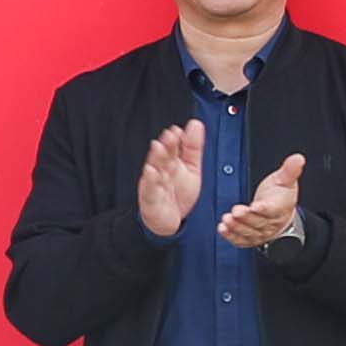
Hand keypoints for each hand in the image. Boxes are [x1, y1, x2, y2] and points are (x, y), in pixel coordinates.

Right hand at [138, 115, 205, 240]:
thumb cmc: (178, 193)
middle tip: (170, 135)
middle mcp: (161, 172)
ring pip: (154, 170)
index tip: (177, 130)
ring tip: (158, 147)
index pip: (172, 148)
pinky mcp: (150, 200)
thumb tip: (196, 124)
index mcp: (171, 163)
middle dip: (166, 146)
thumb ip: (193, 147)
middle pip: (163, 157)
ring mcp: (154, 185)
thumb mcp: (192, 169)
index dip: (174, 140)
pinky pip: (150, 190)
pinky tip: (151, 171)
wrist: (170, 221)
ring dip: (156, 159)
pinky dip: (150, 181)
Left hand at [214, 152, 310, 252]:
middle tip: (236, 211)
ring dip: (236, 227)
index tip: (255, 206)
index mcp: (279, 208)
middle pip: (258, 222)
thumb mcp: (286, 181)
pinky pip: (241, 240)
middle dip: (246, 217)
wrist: (282, 216)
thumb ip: (290, 170)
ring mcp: (260, 232)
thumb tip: (298, 158)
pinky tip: (223, 229)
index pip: (272, 209)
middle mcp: (270, 223)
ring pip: (248, 232)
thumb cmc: (281, 197)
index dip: (264, 208)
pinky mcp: (250, 238)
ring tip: (226, 219)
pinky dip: (231, 236)